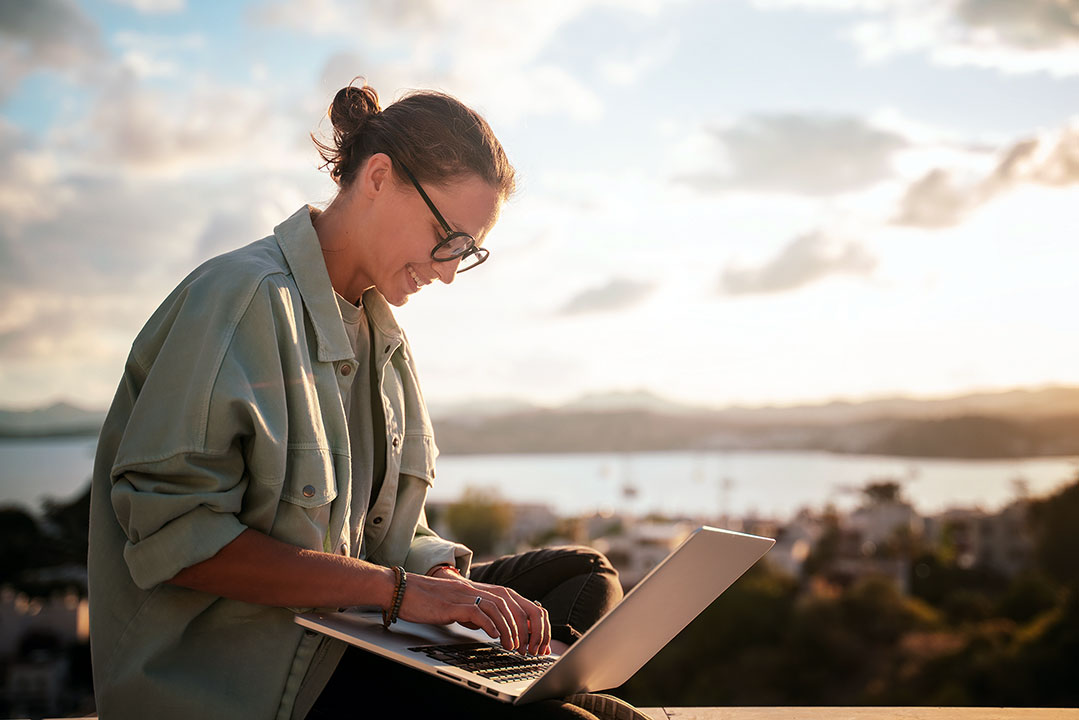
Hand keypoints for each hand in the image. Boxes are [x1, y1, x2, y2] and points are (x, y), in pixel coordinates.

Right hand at [402, 569, 549, 654]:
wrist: (402, 590)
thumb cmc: (426, 600)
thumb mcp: (457, 606)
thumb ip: (474, 613)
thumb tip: (489, 628)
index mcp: (478, 589)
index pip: (514, 599)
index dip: (527, 618)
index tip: (533, 638)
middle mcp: (475, 589)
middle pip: (512, 601)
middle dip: (525, 625)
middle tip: (529, 646)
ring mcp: (464, 595)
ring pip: (498, 606)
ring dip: (510, 628)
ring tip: (514, 646)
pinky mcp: (452, 604)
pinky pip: (477, 612)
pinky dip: (489, 625)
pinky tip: (494, 637)